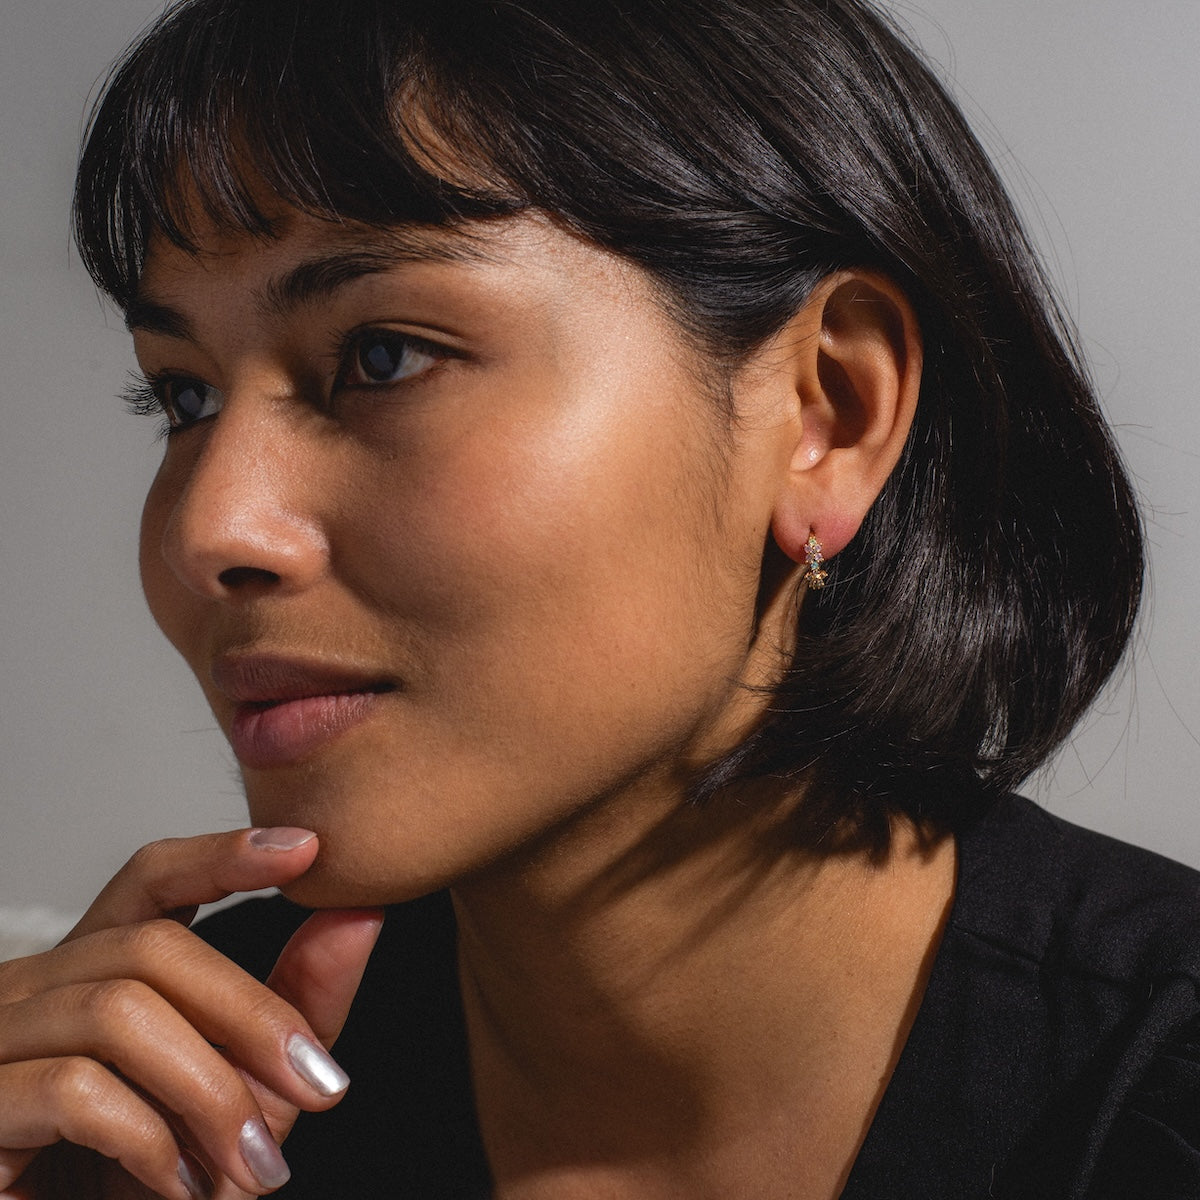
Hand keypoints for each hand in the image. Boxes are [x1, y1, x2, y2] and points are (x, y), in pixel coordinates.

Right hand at [0, 829, 382, 1197]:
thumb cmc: (152, 1185)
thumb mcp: (249, 1087)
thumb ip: (299, 1004)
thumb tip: (362, 913)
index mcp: (93, 972)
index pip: (150, 878)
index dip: (222, 855)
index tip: (307, 849)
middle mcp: (31, 991)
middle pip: (152, 947)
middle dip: (253, 1013)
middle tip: (320, 1086)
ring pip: (118, 1010)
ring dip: (210, 1090)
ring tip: (251, 1163)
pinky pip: (74, 1087)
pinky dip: (149, 1138)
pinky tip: (179, 1184)